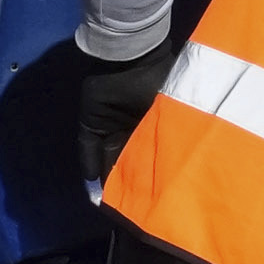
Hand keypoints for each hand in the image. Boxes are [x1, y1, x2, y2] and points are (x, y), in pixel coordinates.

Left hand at [75, 34, 173, 194]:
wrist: (131, 58)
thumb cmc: (160, 83)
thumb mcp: (173, 110)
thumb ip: (169, 137)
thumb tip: (175, 167)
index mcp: (151, 123)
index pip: (148, 153)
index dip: (149, 173)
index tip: (153, 195)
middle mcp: (130, 126)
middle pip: (126, 159)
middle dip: (128, 180)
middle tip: (133, 206)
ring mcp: (109, 125)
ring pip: (107, 157)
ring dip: (108, 178)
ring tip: (113, 203)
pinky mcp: (91, 123)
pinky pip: (88, 148)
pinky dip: (90, 166)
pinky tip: (93, 186)